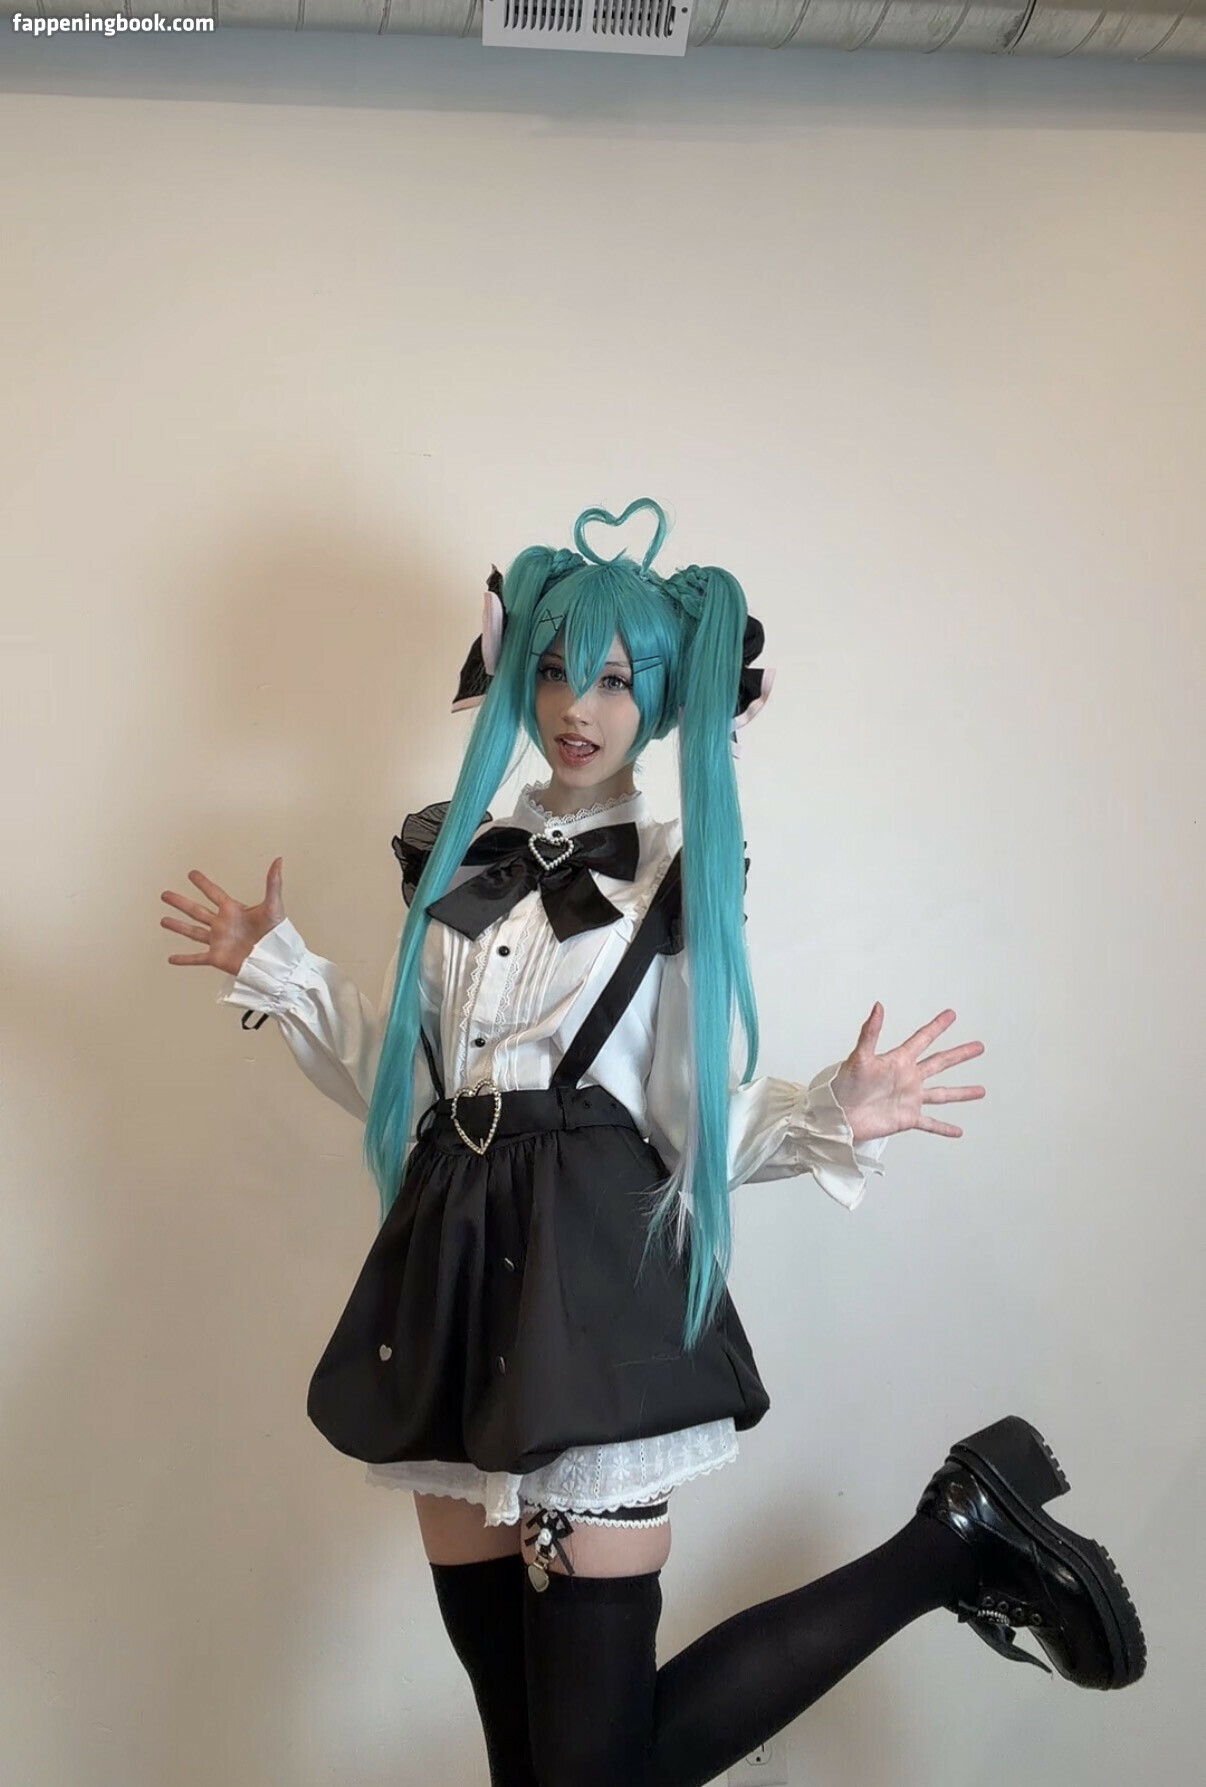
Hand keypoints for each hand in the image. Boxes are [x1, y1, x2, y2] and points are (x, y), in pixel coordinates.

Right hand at [160, 859, 285, 976]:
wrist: (277, 960)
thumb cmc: (277, 934)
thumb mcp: (274, 906)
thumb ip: (273, 883)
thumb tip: (278, 861)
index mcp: (233, 910)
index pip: (213, 893)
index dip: (203, 884)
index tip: (192, 874)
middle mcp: (223, 925)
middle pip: (196, 911)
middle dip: (180, 902)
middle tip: (166, 894)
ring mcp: (219, 941)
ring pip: (193, 932)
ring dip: (178, 926)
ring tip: (163, 921)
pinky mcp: (218, 957)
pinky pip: (197, 958)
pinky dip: (184, 959)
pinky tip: (172, 958)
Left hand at [830, 1004, 984, 1145]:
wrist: (836, 1116)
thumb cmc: (842, 1085)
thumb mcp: (859, 1057)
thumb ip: (870, 1032)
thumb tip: (878, 1006)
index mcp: (898, 1060)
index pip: (923, 1039)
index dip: (937, 1026)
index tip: (951, 1014)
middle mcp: (908, 1078)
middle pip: (940, 1063)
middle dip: (959, 1055)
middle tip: (979, 1046)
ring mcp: (909, 1099)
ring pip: (942, 1094)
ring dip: (961, 1093)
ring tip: (981, 1091)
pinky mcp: (906, 1118)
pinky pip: (930, 1123)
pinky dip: (943, 1128)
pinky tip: (958, 1131)